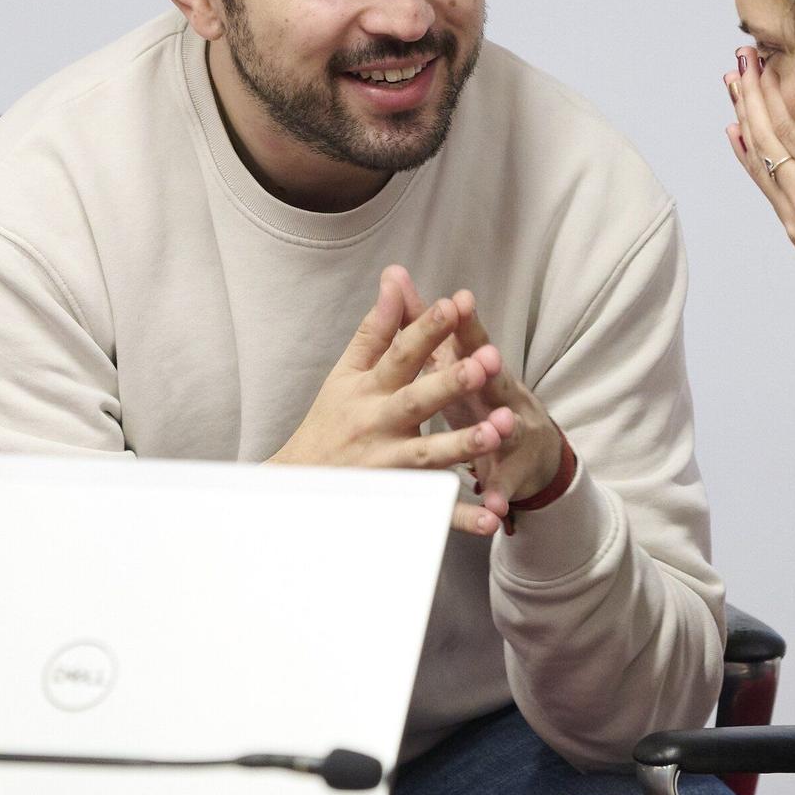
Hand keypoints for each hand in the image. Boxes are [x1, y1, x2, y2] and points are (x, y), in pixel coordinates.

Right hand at [271, 265, 516, 534]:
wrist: (296, 487)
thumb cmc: (329, 422)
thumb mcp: (346, 373)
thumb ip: (377, 328)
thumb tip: (396, 277)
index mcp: (370, 389)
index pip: (400, 353)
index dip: (427, 329)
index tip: (454, 304)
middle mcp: (378, 425)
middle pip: (417, 401)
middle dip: (450, 382)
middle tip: (487, 363)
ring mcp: (387, 466)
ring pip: (428, 456)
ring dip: (463, 445)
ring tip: (498, 433)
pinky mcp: (396, 500)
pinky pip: (431, 511)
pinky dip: (458, 517)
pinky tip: (490, 518)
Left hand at [392, 272, 564, 517]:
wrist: (532, 450)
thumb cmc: (482, 394)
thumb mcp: (454, 357)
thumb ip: (421, 321)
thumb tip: (393, 274)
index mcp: (481, 371)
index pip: (472, 342)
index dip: (466, 323)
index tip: (459, 299)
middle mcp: (500, 398)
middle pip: (494, 382)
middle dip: (487, 371)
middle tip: (485, 359)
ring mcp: (510, 437)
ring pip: (505, 435)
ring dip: (499, 432)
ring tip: (497, 430)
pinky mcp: (511, 475)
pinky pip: (502, 487)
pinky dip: (496, 497)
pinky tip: (492, 511)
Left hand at [725, 47, 794, 300]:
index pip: (790, 125)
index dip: (772, 89)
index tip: (762, 59)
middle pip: (766, 135)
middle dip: (750, 93)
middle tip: (739, 58)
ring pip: (759, 157)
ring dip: (743, 117)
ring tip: (732, 83)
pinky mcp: (794, 228)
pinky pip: (763, 184)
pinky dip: (747, 155)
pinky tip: (735, 133)